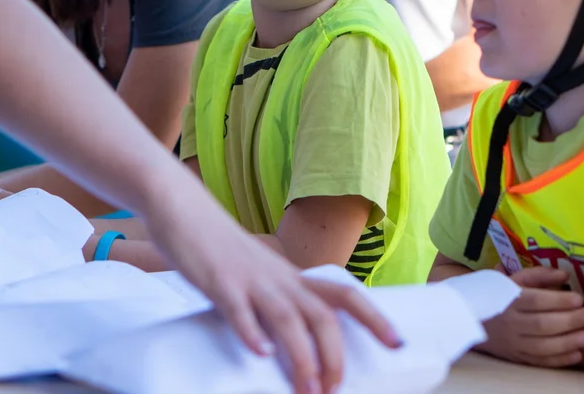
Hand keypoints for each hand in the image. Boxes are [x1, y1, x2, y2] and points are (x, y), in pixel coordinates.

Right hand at [161, 215, 402, 393]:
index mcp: (293, 277)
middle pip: (321, 314)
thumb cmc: (224, 250)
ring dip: (301, 356)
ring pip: (287, 317)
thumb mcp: (263, 275)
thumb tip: (296, 341)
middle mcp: (280, 279)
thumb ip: (281, 302)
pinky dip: (251, 332)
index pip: (345, 295)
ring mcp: (251, 280)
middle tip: (334, 389)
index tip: (398, 343)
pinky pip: (238, 308)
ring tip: (307, 390)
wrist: (186, 209)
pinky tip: (259, 354)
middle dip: (334, 354)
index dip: (374, 318)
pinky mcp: (219, 282)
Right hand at [476, 266, 583, 367]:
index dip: (559, 301)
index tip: (579, 299)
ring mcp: (512, 342)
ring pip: (542, 346)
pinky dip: (559, 360)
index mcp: (508, 299)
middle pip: (542, 324)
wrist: (470, 319)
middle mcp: (510, 322)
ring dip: (567, 343)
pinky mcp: (515, 357)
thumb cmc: (497, 295)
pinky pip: (539, 361)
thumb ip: (538, 275)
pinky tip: (576, 355)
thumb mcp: (512, 279)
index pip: (536, 301)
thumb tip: (564, 275)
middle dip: (570, 321)